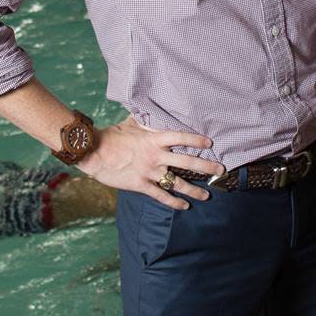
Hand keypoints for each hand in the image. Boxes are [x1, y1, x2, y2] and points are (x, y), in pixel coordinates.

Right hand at [79, 120, 218, 209]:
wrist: (94, 152)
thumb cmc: (112, 135)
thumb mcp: (131, 123)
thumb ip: (147, 121)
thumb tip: (153, 109)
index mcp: (154, 139)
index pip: (181, 138)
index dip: (196, 140)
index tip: (210, 143)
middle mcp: (156, 156)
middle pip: (187, 162)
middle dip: (206, 166)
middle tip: (220, 170)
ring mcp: (149, 172)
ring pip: (177, 183)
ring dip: (194, 190)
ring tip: (207, 195)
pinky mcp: (141, 185)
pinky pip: (161, 195)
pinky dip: (174, 202)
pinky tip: (184, 206)